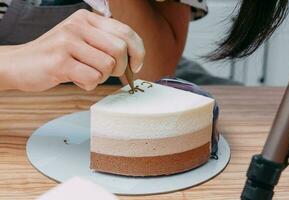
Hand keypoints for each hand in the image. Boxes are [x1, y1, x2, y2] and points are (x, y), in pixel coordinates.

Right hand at [0, 9, 144, 90]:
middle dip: (119, 68)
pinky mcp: (60, 61)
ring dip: (100, 77)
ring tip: (84, 73)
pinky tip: (75, 79)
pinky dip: (88, 85)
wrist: (19, 64)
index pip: (126, 32)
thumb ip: (104, 43)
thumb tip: (134, 59)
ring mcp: (68, 42)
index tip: (136, 65)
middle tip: (107, 73)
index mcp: (87, 19)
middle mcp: (78, 26)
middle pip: (120, 50)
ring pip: (107, 66)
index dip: (138, 51)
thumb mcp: (80, 40)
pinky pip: (92, 79)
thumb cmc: (55, 55)